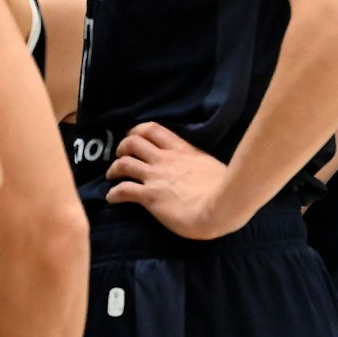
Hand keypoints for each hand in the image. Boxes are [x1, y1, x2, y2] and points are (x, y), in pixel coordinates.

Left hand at [104, 121, 237, 238]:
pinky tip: (110, 198)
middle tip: (121, 155)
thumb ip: (199, 162)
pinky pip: (123, 190)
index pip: (154, 129)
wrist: (223, 206)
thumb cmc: (226, 189)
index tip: (133, 136)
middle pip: (133, 142)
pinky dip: (113, 194)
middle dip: (122, 147)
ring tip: (112, 175)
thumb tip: (200, 167)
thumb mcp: (212, 165)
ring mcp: (155, 176)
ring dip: (114, 168)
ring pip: (124, 163)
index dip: (138, 131)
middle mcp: (165, 159)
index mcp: (182, 150)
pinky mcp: (150, 196)